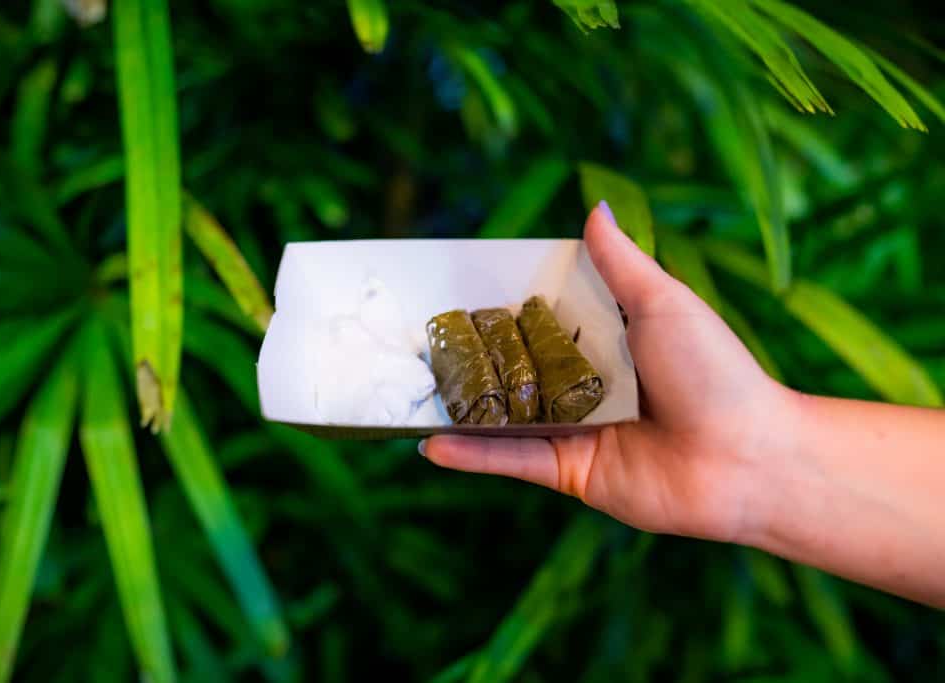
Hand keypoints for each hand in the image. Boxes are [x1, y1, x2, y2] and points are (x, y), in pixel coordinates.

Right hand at [421, 202, 793, 543]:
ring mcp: (572, 430)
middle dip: (466, 356)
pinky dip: (470, 455)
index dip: (498, 305)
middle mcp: (582, 385)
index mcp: (605, 342)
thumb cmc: (715, 371)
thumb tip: (594, 205)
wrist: (749, 457)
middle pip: (513, 367)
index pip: (538, 318)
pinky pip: (511, 461)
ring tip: (402, 391)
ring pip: (502, 416)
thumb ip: (621, 262)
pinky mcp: (568, 472)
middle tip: (409, 340)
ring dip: (456, 406)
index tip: (450, 289)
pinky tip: (428, 444)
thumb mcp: (664, 303)